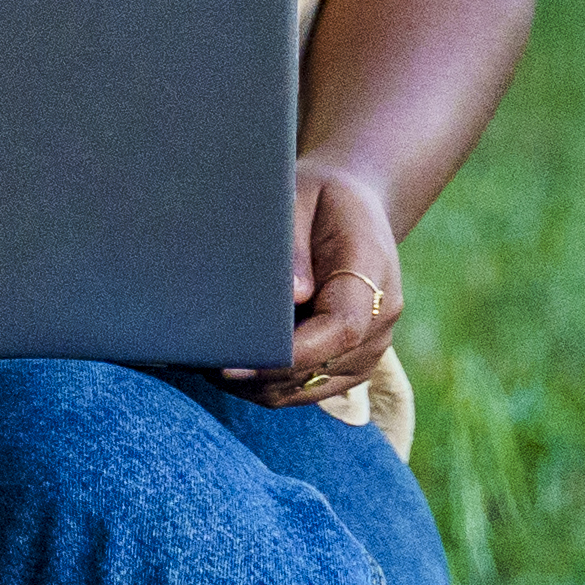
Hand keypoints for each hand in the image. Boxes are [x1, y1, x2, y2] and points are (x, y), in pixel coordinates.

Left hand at [230, 159, 404, 407]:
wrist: (356, 207)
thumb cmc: (322, 197)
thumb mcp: (303, 195)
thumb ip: (295, 245)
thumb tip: (293, 296)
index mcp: (374, 274)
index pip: (341, 329)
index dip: (291, 353)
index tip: (239, 361)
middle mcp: (380, 321)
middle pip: (322, 367)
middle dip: (262, 374)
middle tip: (204, 363)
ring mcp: (370, 348)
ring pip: (311, 387)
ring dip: (261, 385)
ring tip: (209, 365)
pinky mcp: (351, 363)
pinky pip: (309, 388)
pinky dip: (271, 385)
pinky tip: (233, 368)